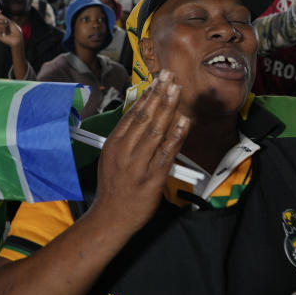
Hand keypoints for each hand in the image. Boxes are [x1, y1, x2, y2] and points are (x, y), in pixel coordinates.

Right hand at [0, 11, 21, 48]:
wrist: (18, 39)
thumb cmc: (16, 32)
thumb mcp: (11, 23)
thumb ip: (5, 18)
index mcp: (1, 24)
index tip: (0, 10)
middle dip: (1, 19)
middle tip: (6, 22)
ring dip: (3, 25)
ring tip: (7, 29)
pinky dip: (3, 29)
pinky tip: (5, 33)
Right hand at [91, 70, 189, 232]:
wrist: (111, 217)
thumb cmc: (113, 188)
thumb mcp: (111, 158)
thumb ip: (125, 139)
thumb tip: (142, 118)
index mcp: (114, 144)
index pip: (132, 114)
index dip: (147, 95)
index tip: (157, 81)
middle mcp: (125, 151)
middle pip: (144, 117)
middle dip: (159, 94)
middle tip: (170, 76)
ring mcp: (139, 164)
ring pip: (155, 130)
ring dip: (168, 108)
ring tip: (177, 90)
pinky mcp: (152, 178)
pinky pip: (166, 153)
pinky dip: (176, 136)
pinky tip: (184, 122)